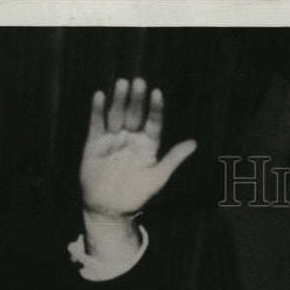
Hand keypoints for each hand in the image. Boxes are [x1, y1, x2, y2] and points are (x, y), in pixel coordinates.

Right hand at [80, 78, 196, 218]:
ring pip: (117, 115)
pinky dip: (98, 110)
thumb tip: (194, 143)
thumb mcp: (158, 176)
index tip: (157, 93)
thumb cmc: (137, 193)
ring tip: (122, 84)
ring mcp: (113, 138)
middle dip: (137, 99)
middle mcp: (131, 138)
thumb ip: (173, 158)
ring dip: (119, 100)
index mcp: (148, 144)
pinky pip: (97, 123)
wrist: (111, 208)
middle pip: (135, 114)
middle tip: (139, 82)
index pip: (153, 122)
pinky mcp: (95, 143)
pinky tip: (100, 96)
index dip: (155, 109)